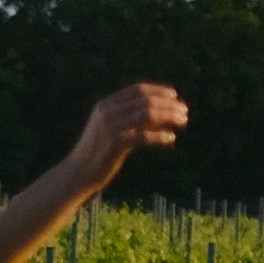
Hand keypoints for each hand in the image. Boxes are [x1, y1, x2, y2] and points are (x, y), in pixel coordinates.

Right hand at [67, 81, 188, 191]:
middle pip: (145, 101)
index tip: (175, 97)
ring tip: (182, 122)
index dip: (158, 91)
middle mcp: (107, 112)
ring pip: (146, 115)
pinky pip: (143, 136)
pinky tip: (171, 138)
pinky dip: (159, 136)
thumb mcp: (113, 129)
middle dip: (169, 105)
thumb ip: (132, 119)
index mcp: (105, 104)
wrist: (79, 172)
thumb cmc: (100, 152)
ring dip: (168, 117)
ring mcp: (109, 126)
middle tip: (185, 112)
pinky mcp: (115, 143)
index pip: (137, 90)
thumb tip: (164, 114)